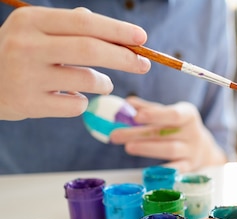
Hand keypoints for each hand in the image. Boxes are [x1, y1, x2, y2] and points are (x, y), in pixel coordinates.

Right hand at [0, 6, 149, 120]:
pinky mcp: (30, 104)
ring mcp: (27, 76)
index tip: (142, 38)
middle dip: (124, 59)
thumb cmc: (19, 53)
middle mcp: (26, 46)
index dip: (117, 31)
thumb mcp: (35, 31)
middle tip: (144, 65)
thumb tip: (117, 35)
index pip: (84, 23)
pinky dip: (82, 102)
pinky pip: (76, 105)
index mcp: (30, 21)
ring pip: (87, 81)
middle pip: (90, 51)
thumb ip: (72, 27)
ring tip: (102, 83)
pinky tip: (70, 96)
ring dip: (104, 84)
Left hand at [109, 96, 225, 171]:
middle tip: (116, 135)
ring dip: (147, 149)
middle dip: (139, 134)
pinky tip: (147, 171)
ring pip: (170, 150)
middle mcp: (193, 132)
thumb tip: (126, 103)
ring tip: (127, 147)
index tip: (136, 117)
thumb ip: (148, 109)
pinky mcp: (190, 167)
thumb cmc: (179, 128)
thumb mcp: (168, 114)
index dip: (155, 115)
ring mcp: (192, 151)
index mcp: (188, 115)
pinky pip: (177, 169)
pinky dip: (163, 170)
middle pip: (165, 133)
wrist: (203, 149)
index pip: (173, 114)